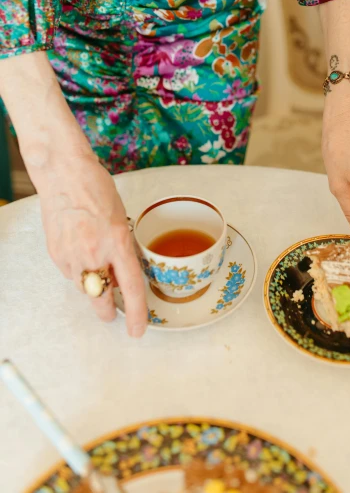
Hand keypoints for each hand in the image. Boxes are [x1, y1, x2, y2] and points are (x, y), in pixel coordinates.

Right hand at [33, 148, 147, 337]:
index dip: (137, 313)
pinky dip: (78, 272)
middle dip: (109, 312)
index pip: (132, 287)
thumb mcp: (122, 218)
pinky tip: (81, 255)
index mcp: (118, 242)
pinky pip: (70, 274)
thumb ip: (123, 246)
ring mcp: (72, 256)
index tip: (139, 329)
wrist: (64, 175)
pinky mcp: (56, 254)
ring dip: (93, 288)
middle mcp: (95, 254)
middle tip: (113, 314)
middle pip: (103, 300)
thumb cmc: (96, 189)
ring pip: (85, 289)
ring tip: (97, 272)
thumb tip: (122, 268)